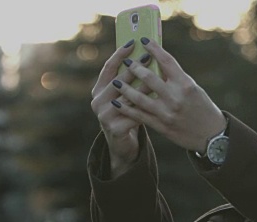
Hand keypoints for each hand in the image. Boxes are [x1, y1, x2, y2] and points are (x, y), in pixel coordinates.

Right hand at [90, 40, 151, 176]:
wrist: (123, 145)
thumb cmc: (128, 115)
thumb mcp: (126, 96)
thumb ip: (131, 81)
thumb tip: (147, 56)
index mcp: (98, 89)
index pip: (108, 67)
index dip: (119, 54)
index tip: (133, 42)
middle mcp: (97, 101)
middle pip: (117, 80)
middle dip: (134, 69)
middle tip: (148, 57)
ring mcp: (104, 116)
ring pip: (127, 97)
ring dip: (142, 88)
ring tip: (157, 78)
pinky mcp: (115, 129)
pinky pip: (133, 115)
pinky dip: (146, 108)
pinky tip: (159, 102)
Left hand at [108, 38, 225, 153]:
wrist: (211, 135)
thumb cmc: (203, 108)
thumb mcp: (194, 89)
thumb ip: (175, 79)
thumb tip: (156, 64)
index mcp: (186, 85)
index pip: (167, 61)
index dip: (154, 49)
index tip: (144, 41)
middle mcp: (176, 97)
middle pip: (149, 78)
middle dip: (134, 68)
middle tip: (126, 62)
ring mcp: (167, 113)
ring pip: (139, 98)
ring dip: (124, 88)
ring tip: (116, 81)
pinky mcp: (162, 126)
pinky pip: (139, 115)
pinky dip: (127, 108)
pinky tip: (118, 102)